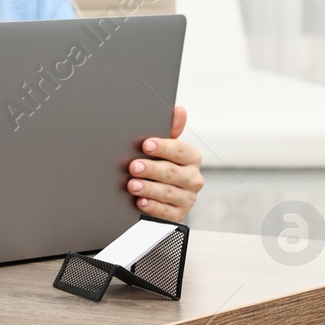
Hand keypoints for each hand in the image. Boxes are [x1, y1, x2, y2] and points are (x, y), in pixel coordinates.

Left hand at [128, 105, 203, 221]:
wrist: (164, 194)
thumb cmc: (164, 164)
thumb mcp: (166, 148)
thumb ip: (172, 130)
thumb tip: (179, 110)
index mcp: (191, 158)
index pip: (180, 151)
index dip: (163, 147)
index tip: (146, 144)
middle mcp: (193, 178)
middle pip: (172, 173)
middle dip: (151, 169)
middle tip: (133, 166)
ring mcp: (187, 197)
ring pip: (168, 193)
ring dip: (149, 189)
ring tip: (132, 185)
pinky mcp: (179, 214)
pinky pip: (166, 212)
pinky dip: (152, 207)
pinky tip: (140, 202)